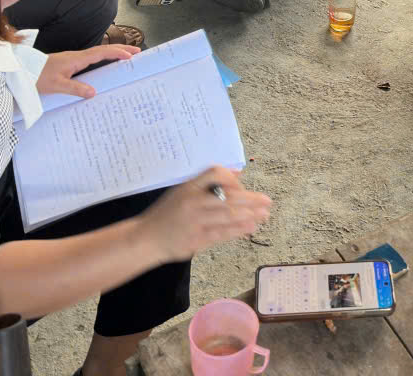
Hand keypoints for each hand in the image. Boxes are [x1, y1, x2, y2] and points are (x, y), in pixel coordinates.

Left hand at [36, 45, 136, 97]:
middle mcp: (77, 57)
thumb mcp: (57, 85)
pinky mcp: (69, 64)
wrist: (22, 72)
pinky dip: (103, 58)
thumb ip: (75, 88)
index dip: (117, 53)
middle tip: (136, 51)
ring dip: (113, 53)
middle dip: (120, 49)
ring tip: (126, 56)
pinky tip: (105, 65)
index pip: (101, 53)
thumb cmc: (37, 77)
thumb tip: (94, 92)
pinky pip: (92, 58)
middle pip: (102, 50)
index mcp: (76, 59)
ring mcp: (73, 59)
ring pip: (98, 53)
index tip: (131, 55)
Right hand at [140, 167, 272, 262]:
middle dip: (251, 199)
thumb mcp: (182, 190)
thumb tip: (238, 173)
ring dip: (249, 215)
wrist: (144, 238)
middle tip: (267, 201)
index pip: (215, 173)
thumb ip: (208, 182)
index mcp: (188, 186)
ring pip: (228, 216)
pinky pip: (222, 234)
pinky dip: (238, 230)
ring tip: (264, 215)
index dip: (232, 178)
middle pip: (228, 197)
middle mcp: (192, 202)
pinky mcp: (196, 240)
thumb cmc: (167, 213)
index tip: (242, 186)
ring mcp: (194, 221)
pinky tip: (250, 227)